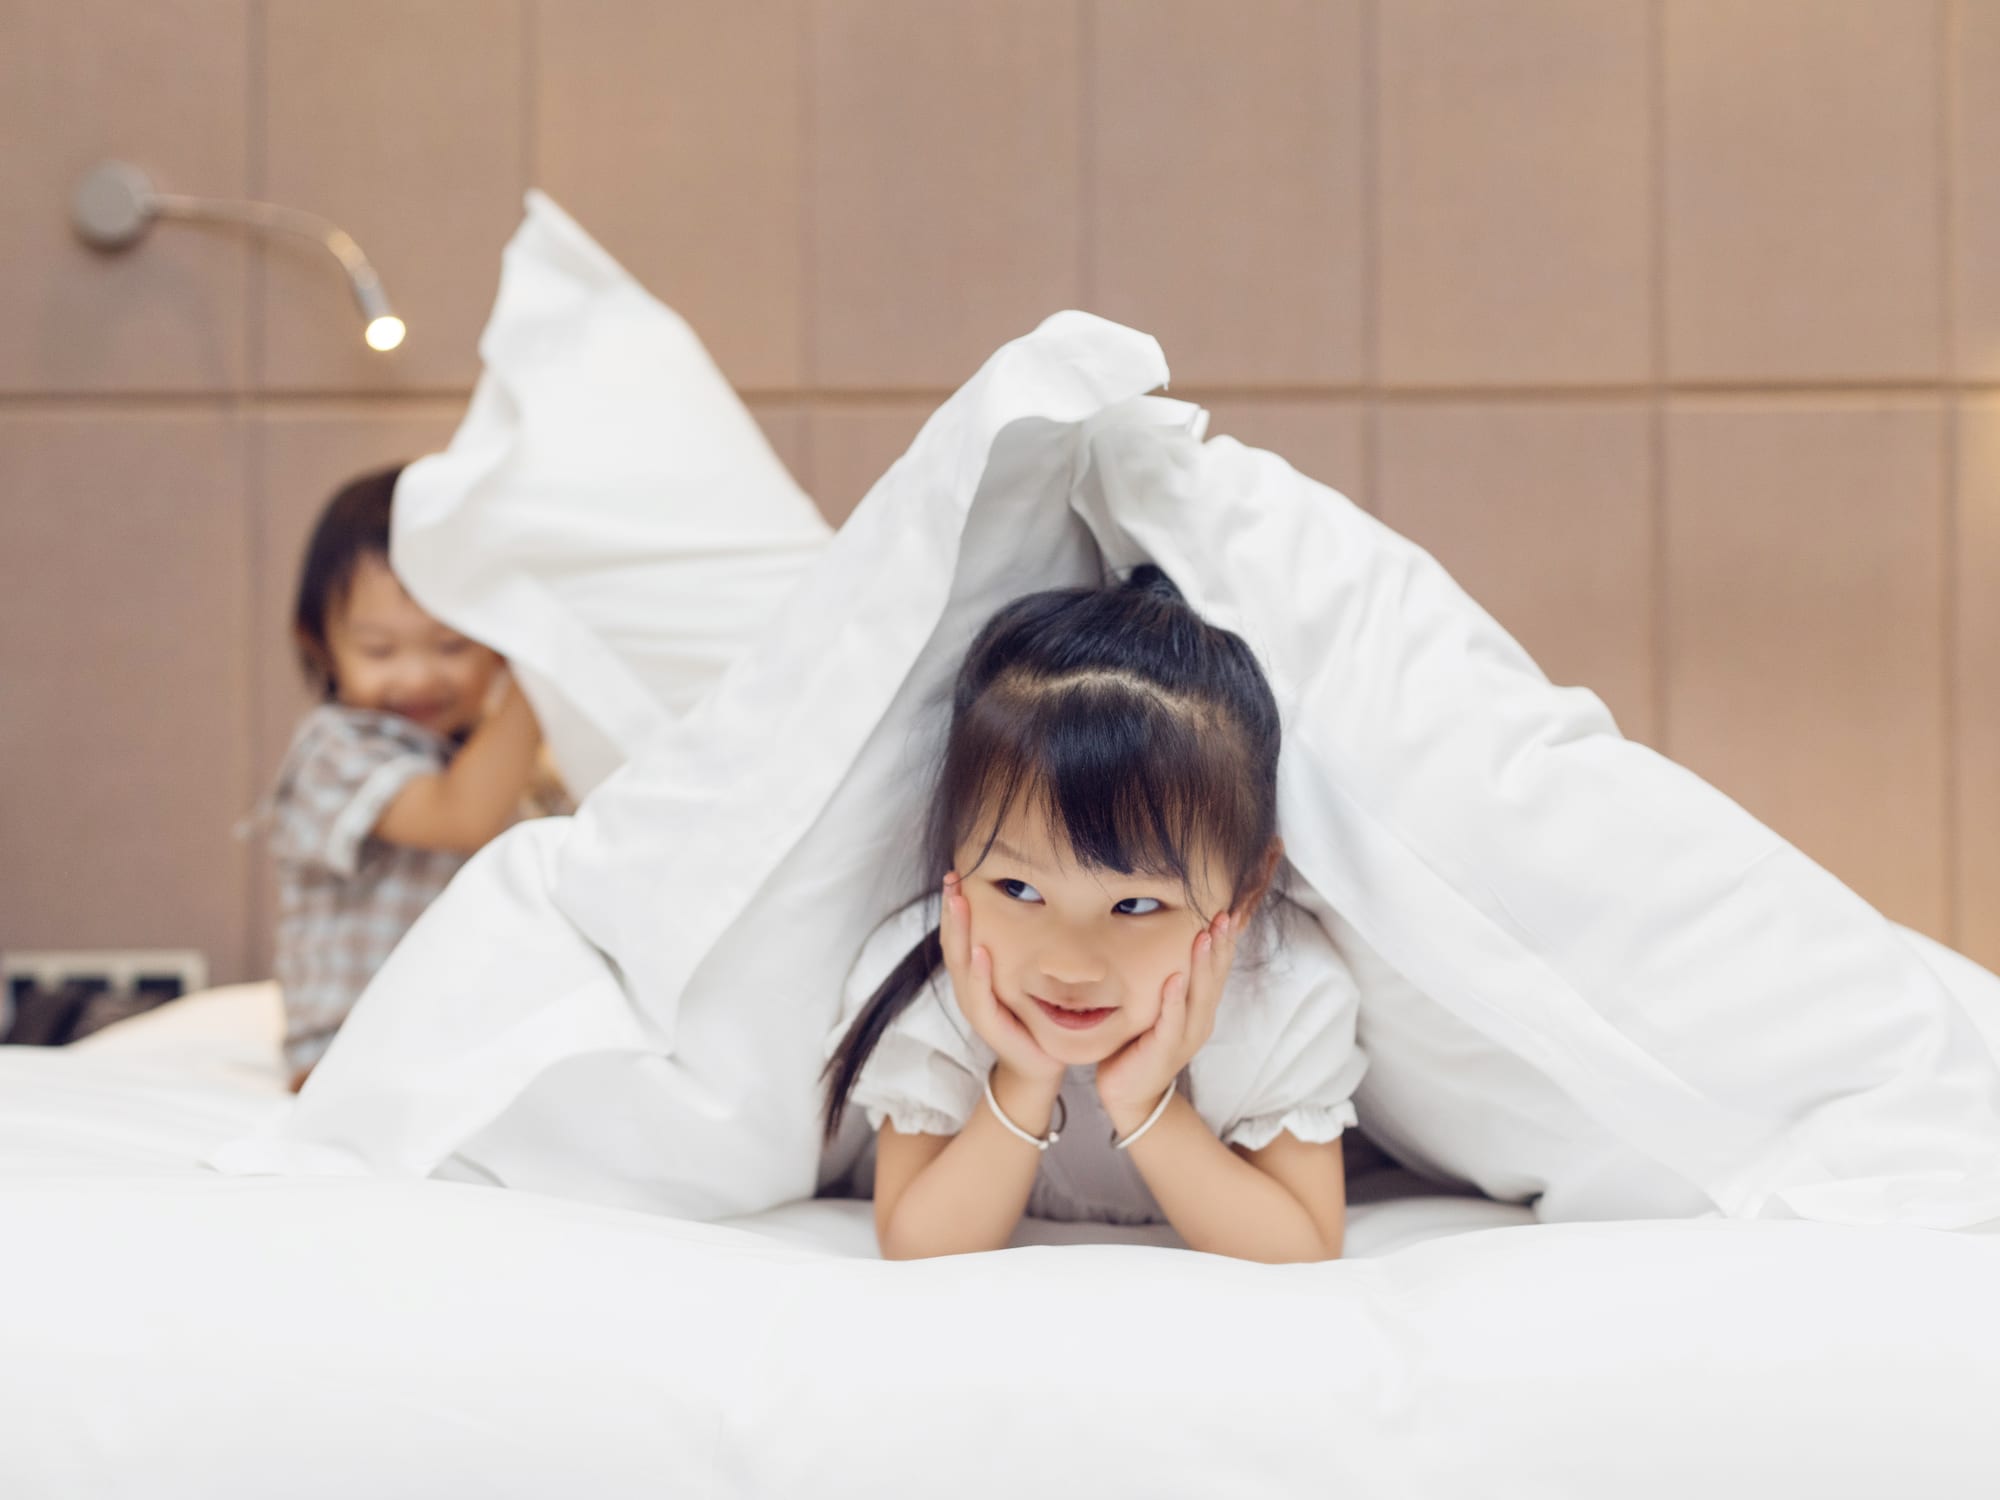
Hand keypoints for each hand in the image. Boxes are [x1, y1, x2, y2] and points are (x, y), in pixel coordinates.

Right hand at [939, 872, 1064, 1087]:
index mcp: (974, 974)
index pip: (958, 934)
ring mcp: (976, 1007)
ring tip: (960, 903)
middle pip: (953, 942)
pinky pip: (981, 996)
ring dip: (960, 932)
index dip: (954, 905)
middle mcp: (969, 987)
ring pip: (961, 963)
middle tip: (952, 878)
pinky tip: (981, 951)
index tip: (956, 873)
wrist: (1037, 1066)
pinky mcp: (990, 1026)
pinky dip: (979, 973)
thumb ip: (1017, 951)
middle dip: (952, 910)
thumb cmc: (1031, 1018)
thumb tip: (1032, 906)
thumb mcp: (1021, 978)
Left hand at [1096, 910, 1238, 1127]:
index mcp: (1201, 1010)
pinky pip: (1171, 1021)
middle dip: (1220, 945)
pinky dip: (1174, 999)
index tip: (1231, 912)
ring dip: (1202, 964)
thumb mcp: (1159, 1009)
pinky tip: (1174, 978)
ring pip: (1199, 995)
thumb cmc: (1140, 1045)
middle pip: (1215, 978)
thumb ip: (1168, 984)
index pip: (1218, 970)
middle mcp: (1200, 1021)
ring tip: (1204, 936)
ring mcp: (1185, 1037)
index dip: (1226, 942)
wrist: (1131, 1094)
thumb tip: (1165, 942)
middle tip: (1224, 915)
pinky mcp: (1164, 1050)